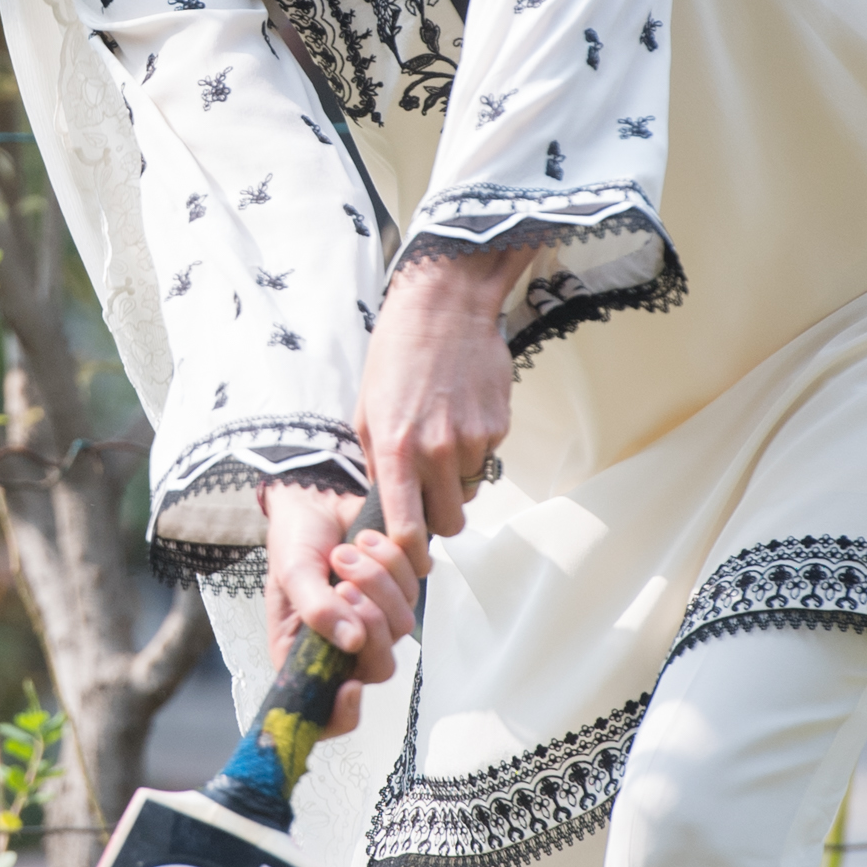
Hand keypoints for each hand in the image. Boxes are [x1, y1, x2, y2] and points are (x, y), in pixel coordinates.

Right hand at [261, 484, 420, 739]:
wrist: (316, 497)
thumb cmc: (293, 540)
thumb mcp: (292, 572)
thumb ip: (316, 609)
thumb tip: (352, 642)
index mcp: (305, 656)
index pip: (327, 714)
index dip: (343, 715)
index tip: (352, 687)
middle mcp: (343, 648)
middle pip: (379, 667)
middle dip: (369, 621)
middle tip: (343, 582)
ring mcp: (374, 622)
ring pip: (401, 625)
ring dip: (377, 581)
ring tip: (348, 550)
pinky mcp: (398, 592)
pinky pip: (415, 588)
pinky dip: (393, 560)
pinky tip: (368, 539)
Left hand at [355, 247, 531, 572]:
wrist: (444, 307)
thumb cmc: (397, 355)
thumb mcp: (367, 411)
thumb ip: (378, 463)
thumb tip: (388, 504)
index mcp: (397, 451)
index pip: (406, 529)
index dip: (408, 554)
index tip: (409, 559)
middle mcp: (437, 452)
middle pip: (449, 523)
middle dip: (439, 519)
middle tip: (429, 497)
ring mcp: (473, 441)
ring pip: (470, 492)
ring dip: (457, 483)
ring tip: (442, 442)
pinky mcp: (499, 427)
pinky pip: (487, 460)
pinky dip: (474, 451)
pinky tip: (460, 416)